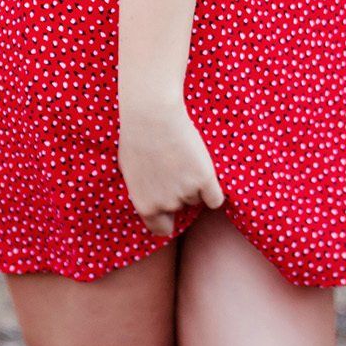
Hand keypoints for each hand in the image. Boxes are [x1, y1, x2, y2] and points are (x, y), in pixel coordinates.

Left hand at [118, 92, 225, 238]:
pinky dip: (213, 190)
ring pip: (197, 198)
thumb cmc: (136, 137)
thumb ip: (142, 192)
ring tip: (183, 158)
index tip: (171, 210)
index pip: (160, 229)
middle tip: (176, 168)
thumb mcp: (130, 171)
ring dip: (195, 184)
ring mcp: (185, 192)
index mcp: (144, 205)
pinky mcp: (204, 179)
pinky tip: (205, 173)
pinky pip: (215, 199)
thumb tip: (152, 201)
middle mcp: (165, 204)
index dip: (167, 219)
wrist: (151, 115)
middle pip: (181, 208)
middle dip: (180, 194)